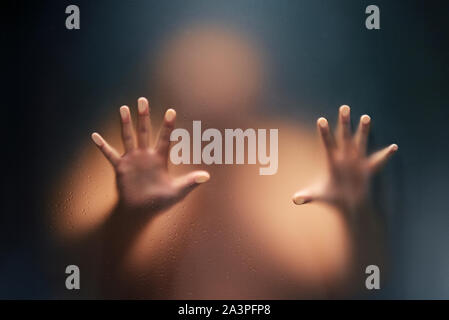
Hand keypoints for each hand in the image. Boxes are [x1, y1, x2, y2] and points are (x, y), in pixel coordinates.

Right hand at [91, 97, 209, 214]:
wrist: (141, 212)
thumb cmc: (160, 202)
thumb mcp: (177, 192)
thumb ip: (190, 182)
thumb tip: (207, 176)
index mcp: (160, 159)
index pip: (165, 138)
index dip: (168, 126)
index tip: (171, 110)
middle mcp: (146, 155)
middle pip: (145, 131)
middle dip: (144, 116)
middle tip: (143, 100)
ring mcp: (132, 160)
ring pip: (128, 137)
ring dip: (125, 124)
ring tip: (123, 108)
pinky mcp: (121, 168)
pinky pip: (110, 154)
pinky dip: (102, 146)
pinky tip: (94, 136)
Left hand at [292, 105, 397, 214]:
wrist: (349, 206)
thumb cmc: (333, 197)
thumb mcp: (319, 196)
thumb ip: (307, 196)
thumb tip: (294, 200)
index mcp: (332, 160)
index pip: (327, 143)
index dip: (325, 132)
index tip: (320, 119)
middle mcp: (346, 157)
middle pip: (344, 136)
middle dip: (344, 123)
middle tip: (344, 107)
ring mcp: (358, 161)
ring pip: (361, 142)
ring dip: (363, 131)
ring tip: (365, 117)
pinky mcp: (369, 170)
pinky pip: (378, 160)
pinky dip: (386, 155)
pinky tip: (393, 147)